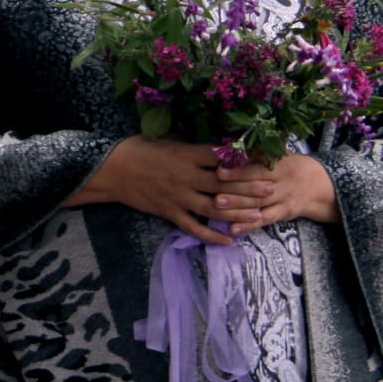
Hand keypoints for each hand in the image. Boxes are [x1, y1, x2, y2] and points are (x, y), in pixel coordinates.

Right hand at [67, 136, 270, 245]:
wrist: (111, 169)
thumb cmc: (139, 148)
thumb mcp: (168, 140)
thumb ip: (193, 147)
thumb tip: (219, 149)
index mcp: (186, 155)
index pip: (223, 157)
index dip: (246, 158)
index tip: (266, 158)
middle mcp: (186, 177)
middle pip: (225, 184)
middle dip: (250, 187)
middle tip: (272, 188)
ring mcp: (178, 197)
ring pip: (214, 208)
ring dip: (238, 213)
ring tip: (259, 215)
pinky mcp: (169, 212)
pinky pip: (193, 227)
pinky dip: (211, 236)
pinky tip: (230, 240)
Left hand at [219, 153, 339, 234]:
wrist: (316, 184)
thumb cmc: (287, 165)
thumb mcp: (278, 155)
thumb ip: (257, 153)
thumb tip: (230, 147)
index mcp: (280, 165)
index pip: (257, 169)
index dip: (239, 171)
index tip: (219, 171)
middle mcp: (283, 183)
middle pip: (257, 189)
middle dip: (235, 191)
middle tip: (215, 195)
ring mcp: (284, 199)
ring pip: (259, 205)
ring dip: (238, 208)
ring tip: (218, 207)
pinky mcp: (284, 213)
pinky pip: (265, 220)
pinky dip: (249, 225)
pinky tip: (233, 229)